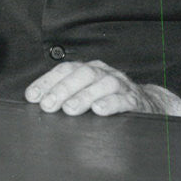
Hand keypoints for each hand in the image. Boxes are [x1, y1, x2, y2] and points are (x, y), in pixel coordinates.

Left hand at [24, 60, 180, 117]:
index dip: (46, 82)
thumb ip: (65, 97)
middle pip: (82, 75)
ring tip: (70, 109)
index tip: (32, 97)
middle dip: (62, 89)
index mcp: (88, 70)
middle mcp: (103, 73)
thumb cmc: (109, 100)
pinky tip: (99, 110)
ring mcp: (120, 85)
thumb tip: (38, 103)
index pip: (64, 70)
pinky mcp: (135, 100)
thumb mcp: (86, 94)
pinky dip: (111, 104)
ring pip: (102, 84)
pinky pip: (124, 99)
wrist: (148, 104)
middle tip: (48, 105)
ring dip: (84, 96)